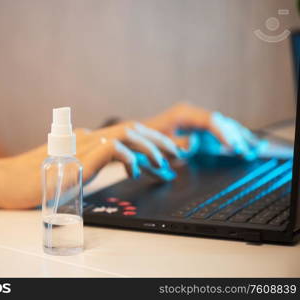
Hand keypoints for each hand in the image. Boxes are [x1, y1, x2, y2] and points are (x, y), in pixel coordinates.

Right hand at [0, 125, 176, 208]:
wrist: (6, 182)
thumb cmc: (33, 181)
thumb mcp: (67, 172)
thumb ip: (86, 164)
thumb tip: (106, 164)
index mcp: (85, 140)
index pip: (124, 135)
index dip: (149, 141)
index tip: (166, 155)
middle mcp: (85, 137)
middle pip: (130, 128)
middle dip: (158, 139)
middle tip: (178, 153)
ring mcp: (81, 145)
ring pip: (125, 134)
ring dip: (150, 146)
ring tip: (165, 162)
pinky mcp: (76, 157)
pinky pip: (111, 148)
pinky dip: (128, 157)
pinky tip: (134, 171)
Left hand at [143, 103, 267, 159]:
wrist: (138, 134)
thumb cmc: (148, 139)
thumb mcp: (161, 143)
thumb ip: (178, 143)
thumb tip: (194, 142)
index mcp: (184, 113)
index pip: (211, 121)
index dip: (224, 134)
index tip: (234, 146)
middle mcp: (192, 112)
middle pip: (221, 122)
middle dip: (235, 137)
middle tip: (247, 151)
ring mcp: (196, 118)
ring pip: (222, 125)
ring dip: (237, 137)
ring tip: (253, 148)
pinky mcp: (197, 126)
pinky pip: (218, 130)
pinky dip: (231, 137)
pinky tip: (244, 144)